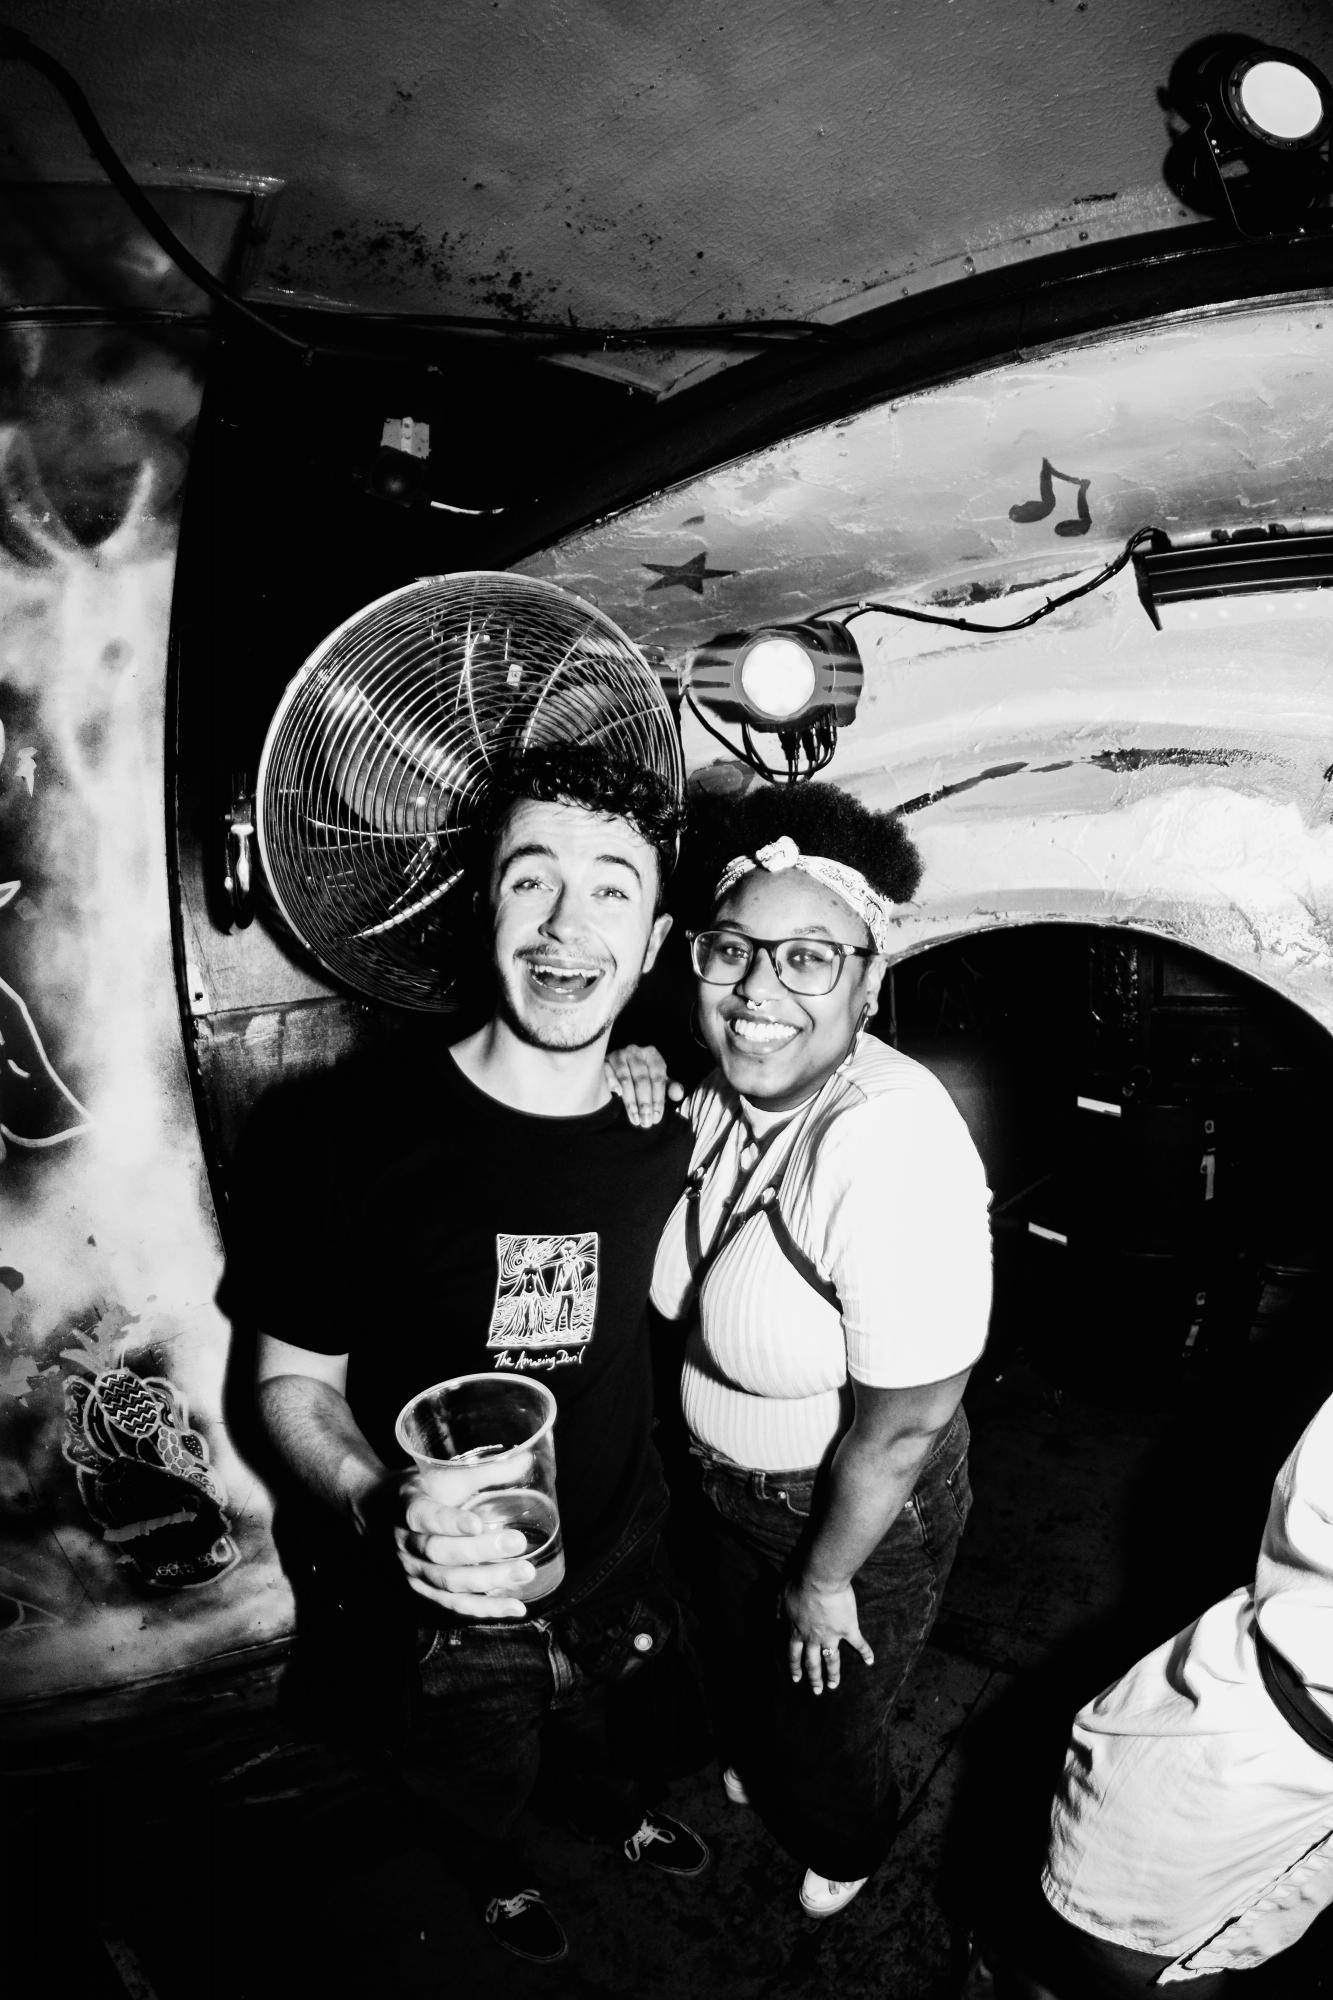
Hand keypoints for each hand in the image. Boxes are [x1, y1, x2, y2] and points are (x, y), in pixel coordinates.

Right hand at [384, 1456, 538, 1617]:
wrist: (380, 1514)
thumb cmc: (421, 1490)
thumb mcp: (445, 1474)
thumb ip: (485, 1470)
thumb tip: (526, 1458)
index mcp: (409, 1507)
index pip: (426, 1518)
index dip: (450, 1522)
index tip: (477, 1523)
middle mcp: (407, 1544)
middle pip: (441, 1554)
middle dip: (481, 1552)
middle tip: (519, 1543)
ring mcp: (413, 1572)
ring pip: (449, 1583)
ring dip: (489, 1582)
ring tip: (525, 1573)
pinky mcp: (424, 1591)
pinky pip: (453, 1605)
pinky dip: (484, 1609)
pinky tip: (514, 1608)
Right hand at [605, 1043, 682, 1127]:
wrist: (618, 1065)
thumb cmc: (643, 1075)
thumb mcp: (658, 1080)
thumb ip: (670, 1087)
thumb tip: (679, 1094)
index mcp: (652, 1055)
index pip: (658, 1078)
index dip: (658, 1099)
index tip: (656, 1117)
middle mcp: (636, 1052)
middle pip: (642, 1080)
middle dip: (644, 1103)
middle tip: (645, 1122)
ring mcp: (619, 1055)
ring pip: (626, 1079)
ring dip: (630, 1101)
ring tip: (634, 1117)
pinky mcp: (604, 1060)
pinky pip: (608, 1073)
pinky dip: (613, 1084)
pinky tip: (616, 1096)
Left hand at [782, 1575, 873, 1694]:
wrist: (820, 1581)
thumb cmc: (799, 1585)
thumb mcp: (782, 1596)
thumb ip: (779, 1609)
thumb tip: (776, 1618)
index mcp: (797, 1630)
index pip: (794, 1654)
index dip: (795, 1667)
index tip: (796, 1679)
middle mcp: (813, 1638)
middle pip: (813, 1663)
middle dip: (814, 1678)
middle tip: (817, 1691)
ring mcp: (831, 1636)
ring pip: (832, 1660)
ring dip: (833, 1674)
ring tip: (834, 1685)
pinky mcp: (847, 1629)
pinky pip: (858, 1644)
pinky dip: (865, 1652)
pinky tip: (870, 1661)